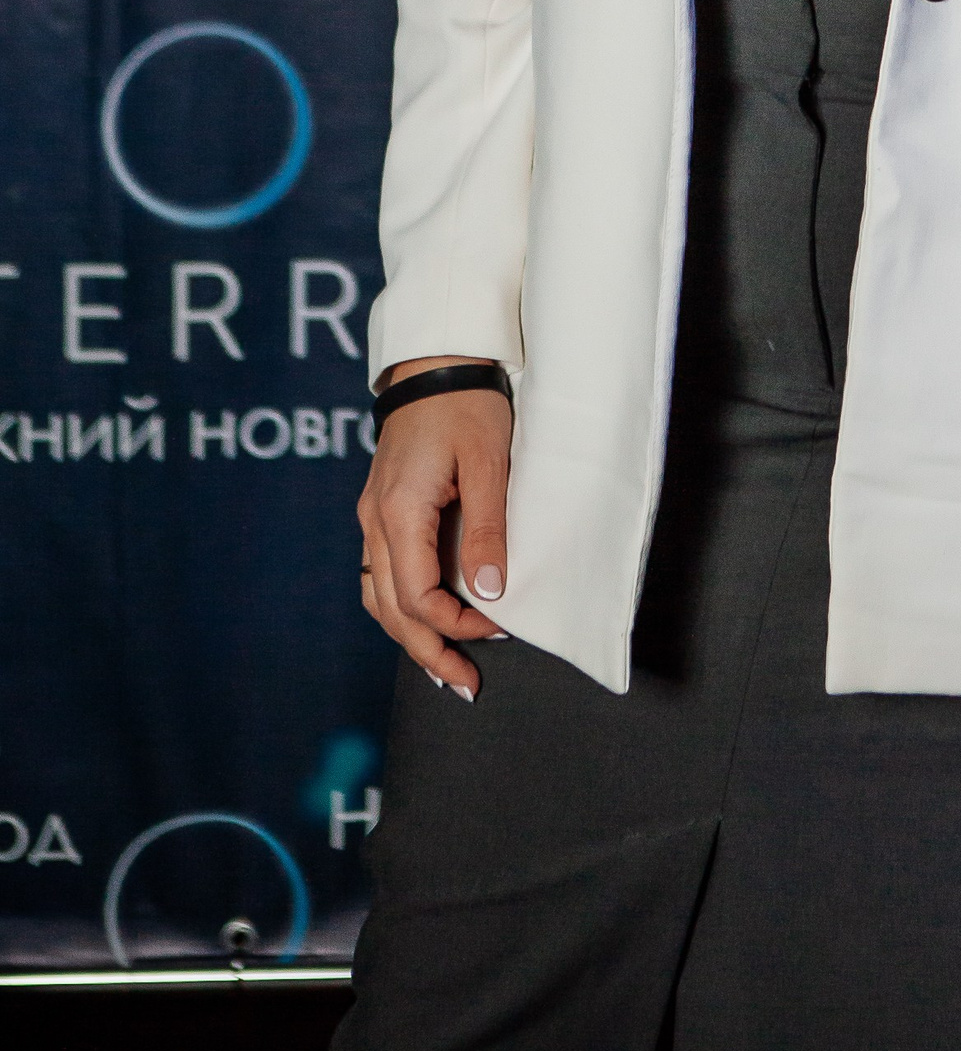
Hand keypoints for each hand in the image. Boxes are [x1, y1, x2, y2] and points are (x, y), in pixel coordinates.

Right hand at [357, 356, 512, 697]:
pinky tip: (425, 621)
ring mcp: (373, 517)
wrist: (436, 364)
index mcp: (399, 512)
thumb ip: (486, 529)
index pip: (418, 595)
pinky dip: (402, 607)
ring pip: (380, 597)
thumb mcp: (488, 464)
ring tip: (444, 668)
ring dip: (410, 636)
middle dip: (427, 652)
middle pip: (391, 609)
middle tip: (466, 686)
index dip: (456, 624)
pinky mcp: (381, 511)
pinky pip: (383, 574)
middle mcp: (376, 522)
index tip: (497, 631)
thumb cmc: (467, 406)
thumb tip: (488, 593)